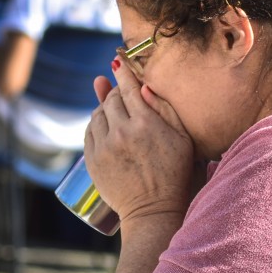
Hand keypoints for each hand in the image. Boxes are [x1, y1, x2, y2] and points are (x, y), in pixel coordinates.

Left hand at [85, 61, 194, 222]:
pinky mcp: (92, 160)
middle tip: (123, 93)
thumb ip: (165, 109)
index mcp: (146, 124)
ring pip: (97, 114)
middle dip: (116, 92)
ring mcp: (104, 147)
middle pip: (110, 98)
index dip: (123, 73)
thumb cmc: (175, 173)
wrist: (154, 210)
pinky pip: (89, 131)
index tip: (119, 62)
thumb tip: (143, 87)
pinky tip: (106, 125)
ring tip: (116, 111)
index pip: (128, 88)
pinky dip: (96, 123)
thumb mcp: (182, 139)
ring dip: (105, 107)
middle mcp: (121, 132)